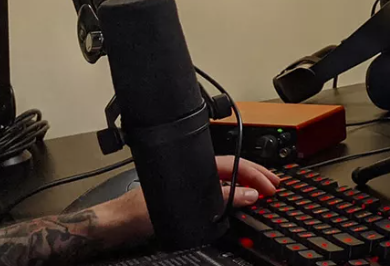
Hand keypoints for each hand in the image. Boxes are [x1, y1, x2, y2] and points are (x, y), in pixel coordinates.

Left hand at [92, 157, 280, 243]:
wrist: (115, 224)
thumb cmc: (137, 210)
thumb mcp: (183, 205)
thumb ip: (218, 200)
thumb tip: (248, 195)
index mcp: (193, 166)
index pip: (234, 166)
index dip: (256, 174)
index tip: (270, 185)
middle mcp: (192, 173)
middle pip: (233, 170)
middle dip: (257, 176)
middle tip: (275, 185)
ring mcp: (189, 186)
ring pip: (226, 181)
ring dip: (246, 186)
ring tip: (262, 191)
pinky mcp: (184, 200)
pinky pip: (216, 194)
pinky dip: (232, 197)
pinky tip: (239, 202)